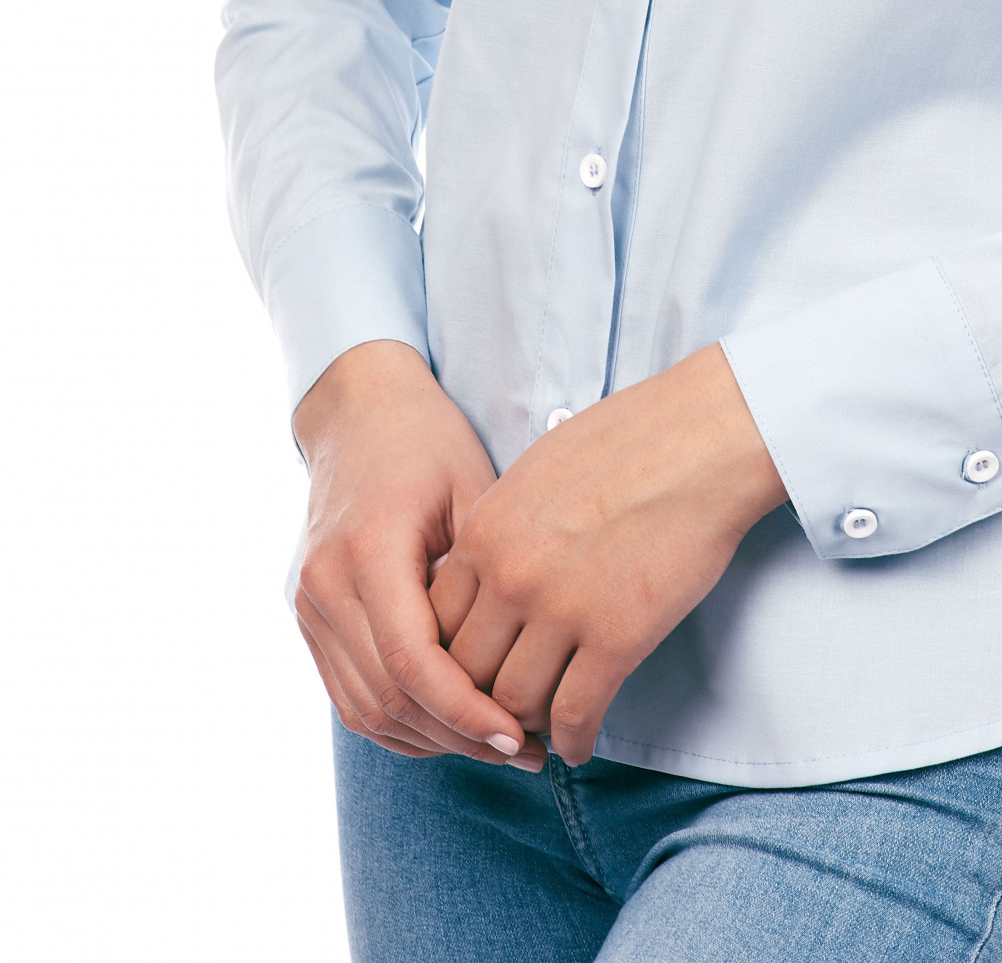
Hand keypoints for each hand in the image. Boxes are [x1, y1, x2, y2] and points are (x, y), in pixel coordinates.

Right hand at [292, 339, 540, 767]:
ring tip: (497, 746)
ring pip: (364, 710)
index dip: (468, 711)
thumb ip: (488, 573)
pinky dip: (400, 721)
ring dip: (430, 739)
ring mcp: (309, 606)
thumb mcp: (472, 487)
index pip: (413, 663)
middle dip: (458, 736)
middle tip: (526, 751)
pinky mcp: (309, 618)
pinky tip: (452, 725)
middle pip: (388, 698)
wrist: (356, 411)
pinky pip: (349, 695)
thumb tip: (531, 661)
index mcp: (367, 549)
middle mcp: (325, 585)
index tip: (522, 735)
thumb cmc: (427, 440)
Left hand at [429, 344, 787, 764]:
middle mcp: (510, 575)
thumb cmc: (630, 441)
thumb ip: (501, 527)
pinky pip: (575, 714)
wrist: (705, 438)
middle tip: (500, 714)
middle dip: (479, 699)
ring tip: (541, 730)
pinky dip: (573, 741)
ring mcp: (562, 609)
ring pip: (514, 703)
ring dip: (525, 725)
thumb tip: (483, 575)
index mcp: (486, 529)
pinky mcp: (617, 637)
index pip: (435, 622)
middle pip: (466, 672)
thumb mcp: (538, 471)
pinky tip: (579, 744)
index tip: (474, 669)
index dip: (449, 656)